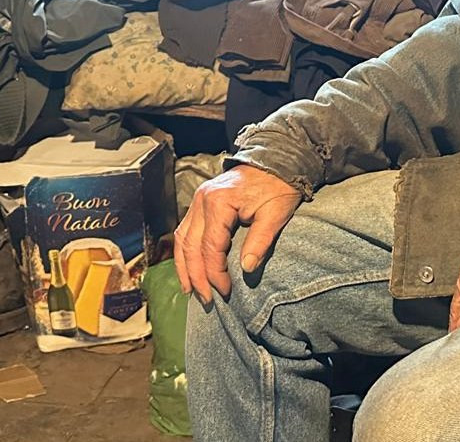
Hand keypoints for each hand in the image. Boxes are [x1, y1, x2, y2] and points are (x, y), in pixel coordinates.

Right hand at [174, 164, 300, 302]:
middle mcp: (202, 200)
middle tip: (206, 299)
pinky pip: (185, 231)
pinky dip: (185, 253)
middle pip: (190, 245)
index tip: (225, 291)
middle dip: (196, 276)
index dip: (215, 272)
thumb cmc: (278, 186)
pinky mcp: (200, 204)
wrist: (275, 161)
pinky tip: (188, 269)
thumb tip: (247, 269)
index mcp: (219, 201)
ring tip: (191, 290)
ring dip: (185, 267)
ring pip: (181, 239)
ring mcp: (198, 201)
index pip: (210, 246)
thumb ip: (261, 240)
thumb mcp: (276, 213)